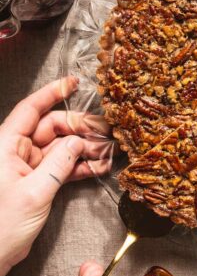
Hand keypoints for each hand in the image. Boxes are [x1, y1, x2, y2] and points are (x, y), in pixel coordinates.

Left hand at [0, 78, 108, 275]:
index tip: (73, 82)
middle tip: (105, 131)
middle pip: (50, 127)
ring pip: (59, 147)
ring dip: (83, 149)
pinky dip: (78, 166)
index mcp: (5, 145)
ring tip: (107, 152)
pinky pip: (59, 166)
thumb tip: (78, 142)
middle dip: (79, 128)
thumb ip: (59, 163)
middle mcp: (13, 151)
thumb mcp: (35, 192)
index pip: (31, 109)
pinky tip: (97, 167)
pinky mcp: (34, 182)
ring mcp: (25, 167)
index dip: (52, 93)